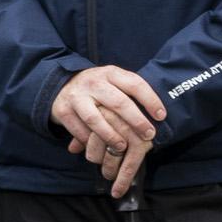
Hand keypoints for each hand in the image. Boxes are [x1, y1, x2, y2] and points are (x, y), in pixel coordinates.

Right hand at [51, 65, 165, 199]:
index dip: (150, 100)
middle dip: (136, 121)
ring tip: (123, 147)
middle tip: (148, 135)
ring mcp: (77, 96)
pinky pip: (79, 130)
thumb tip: (158, 113)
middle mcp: (93, 83)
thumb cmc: (98, 88)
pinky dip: (90, 141)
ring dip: (111, 136)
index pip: (135, 84)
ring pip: (96, 119)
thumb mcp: (113, 81)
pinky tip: (100, 148)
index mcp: (110, 73)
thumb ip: (130, 92)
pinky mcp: (63, 111)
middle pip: (118, 103)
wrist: (61, 85)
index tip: (161, 116)